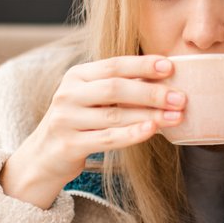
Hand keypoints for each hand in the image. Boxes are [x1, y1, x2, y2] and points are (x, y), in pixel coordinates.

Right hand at [0, 55, 185, 206]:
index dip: (142, 65)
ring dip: (149, 115)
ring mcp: (66, 120)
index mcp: (76, 76)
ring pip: (115, 115)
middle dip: (151, 92)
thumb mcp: (92, 99)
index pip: (113, 65)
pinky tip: (152, 131)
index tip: (170, 66)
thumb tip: (165, 80)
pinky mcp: (69, 144)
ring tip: (176, 116)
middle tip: (180, 98)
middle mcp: (68, 94)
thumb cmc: (79, 123)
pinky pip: (107, 139)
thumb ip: (120, 88)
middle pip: (115, 89)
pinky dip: (132, 134)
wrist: (43, 157)